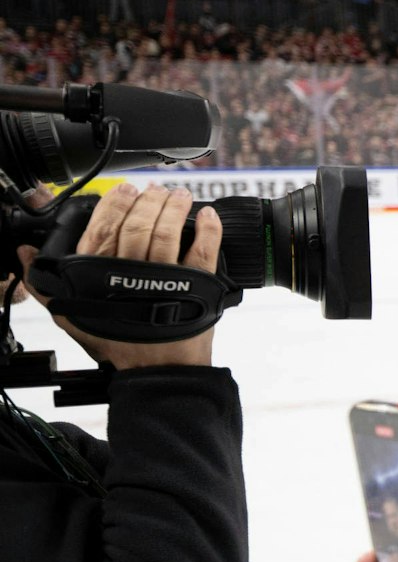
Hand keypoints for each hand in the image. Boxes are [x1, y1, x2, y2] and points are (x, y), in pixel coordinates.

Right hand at [18, 183, 222, 369]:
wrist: (157, 371)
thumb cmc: (117, 343)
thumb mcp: (72, 316)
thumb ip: (46, 284)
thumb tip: (24, 254)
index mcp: (100, 274)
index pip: (103, 227)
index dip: (116, 203)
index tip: (126, 190)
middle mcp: (130, 272)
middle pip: (137, 224)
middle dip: (148, 200)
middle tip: (156, 190)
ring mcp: (166, 278)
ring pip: (167, 232)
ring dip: (174, 208)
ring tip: (180, 196)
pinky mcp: (196, 286)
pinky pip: (203, 251)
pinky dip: (208, 230)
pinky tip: (208, 216)